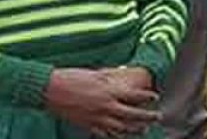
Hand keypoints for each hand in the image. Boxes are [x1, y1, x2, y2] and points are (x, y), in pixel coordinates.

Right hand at [43, 68, 159, 136]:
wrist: (49, 90)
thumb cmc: (71, 78)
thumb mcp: (95, 74)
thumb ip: (110, 78)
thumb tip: (121, 75)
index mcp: (110, 92)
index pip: (136, 96)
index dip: (148, 97)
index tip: (155, 97)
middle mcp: (106, 107)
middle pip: (133, 115)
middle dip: (148, 116)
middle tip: (157, 116)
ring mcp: (97, 118)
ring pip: (121, 128)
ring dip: (134, 129)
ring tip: (143, 129)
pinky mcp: (87, 126)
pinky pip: (104, 134)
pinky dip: (114, 135)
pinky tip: (120, 135)